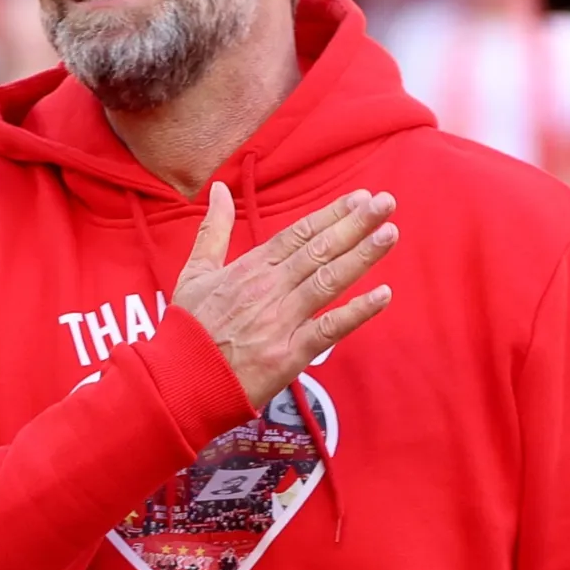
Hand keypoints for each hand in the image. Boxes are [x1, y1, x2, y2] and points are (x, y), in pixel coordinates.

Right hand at [173, 184, 397, 408]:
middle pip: (319, 249)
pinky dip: (357, 312)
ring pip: (328, 281)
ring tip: (389, 234)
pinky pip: (329, 329)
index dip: (331, 214)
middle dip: (355, 225)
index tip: (358, 198)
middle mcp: (269, 288)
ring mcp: (281, 320)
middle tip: (385, 203)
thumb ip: (213, 229)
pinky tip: (383, 295)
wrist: (180, 380)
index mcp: (250, 267)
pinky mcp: (289, 354)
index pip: (298, 233)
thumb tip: (217, 189)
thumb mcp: (194, 271)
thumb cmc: (188, 328)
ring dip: (361, 256)